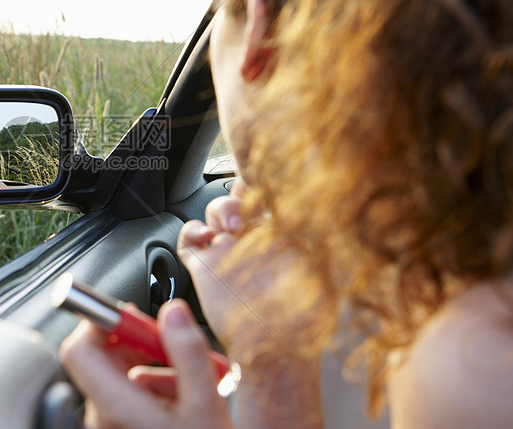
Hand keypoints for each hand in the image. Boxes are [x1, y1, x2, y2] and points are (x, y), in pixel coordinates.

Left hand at [59, 299, 233, 428]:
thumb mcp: (206, 403)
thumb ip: (187, 352)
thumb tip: (173, 313)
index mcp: (116, 407)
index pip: (79, 349)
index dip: (100, 322)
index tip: (129, 314)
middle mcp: (104, 417)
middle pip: (102, 357)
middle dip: (138, 343)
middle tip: (171, 342)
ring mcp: (110, 424)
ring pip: (121, 374)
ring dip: (154, 367)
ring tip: (189, 381)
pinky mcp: (121, 427)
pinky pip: (130, 394)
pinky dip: (156, 387)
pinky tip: (183, 398)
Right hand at [178, 178, 324, 427]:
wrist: (274, 354)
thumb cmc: (307, 321)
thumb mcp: (328, 274)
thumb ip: (330, 241)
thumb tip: (339, 207)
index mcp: (282, 236)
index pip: (272, 197)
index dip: (266, 181)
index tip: (266, 174)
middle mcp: (254, 240)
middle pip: (239, 197)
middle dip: (239, 193)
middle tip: (248, 210)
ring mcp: (229, 253)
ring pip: (213, 212)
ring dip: (219, 210)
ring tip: (231, 228)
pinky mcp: (206, 269)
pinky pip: (188, 240)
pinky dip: (191, 232)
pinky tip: (206, 238)